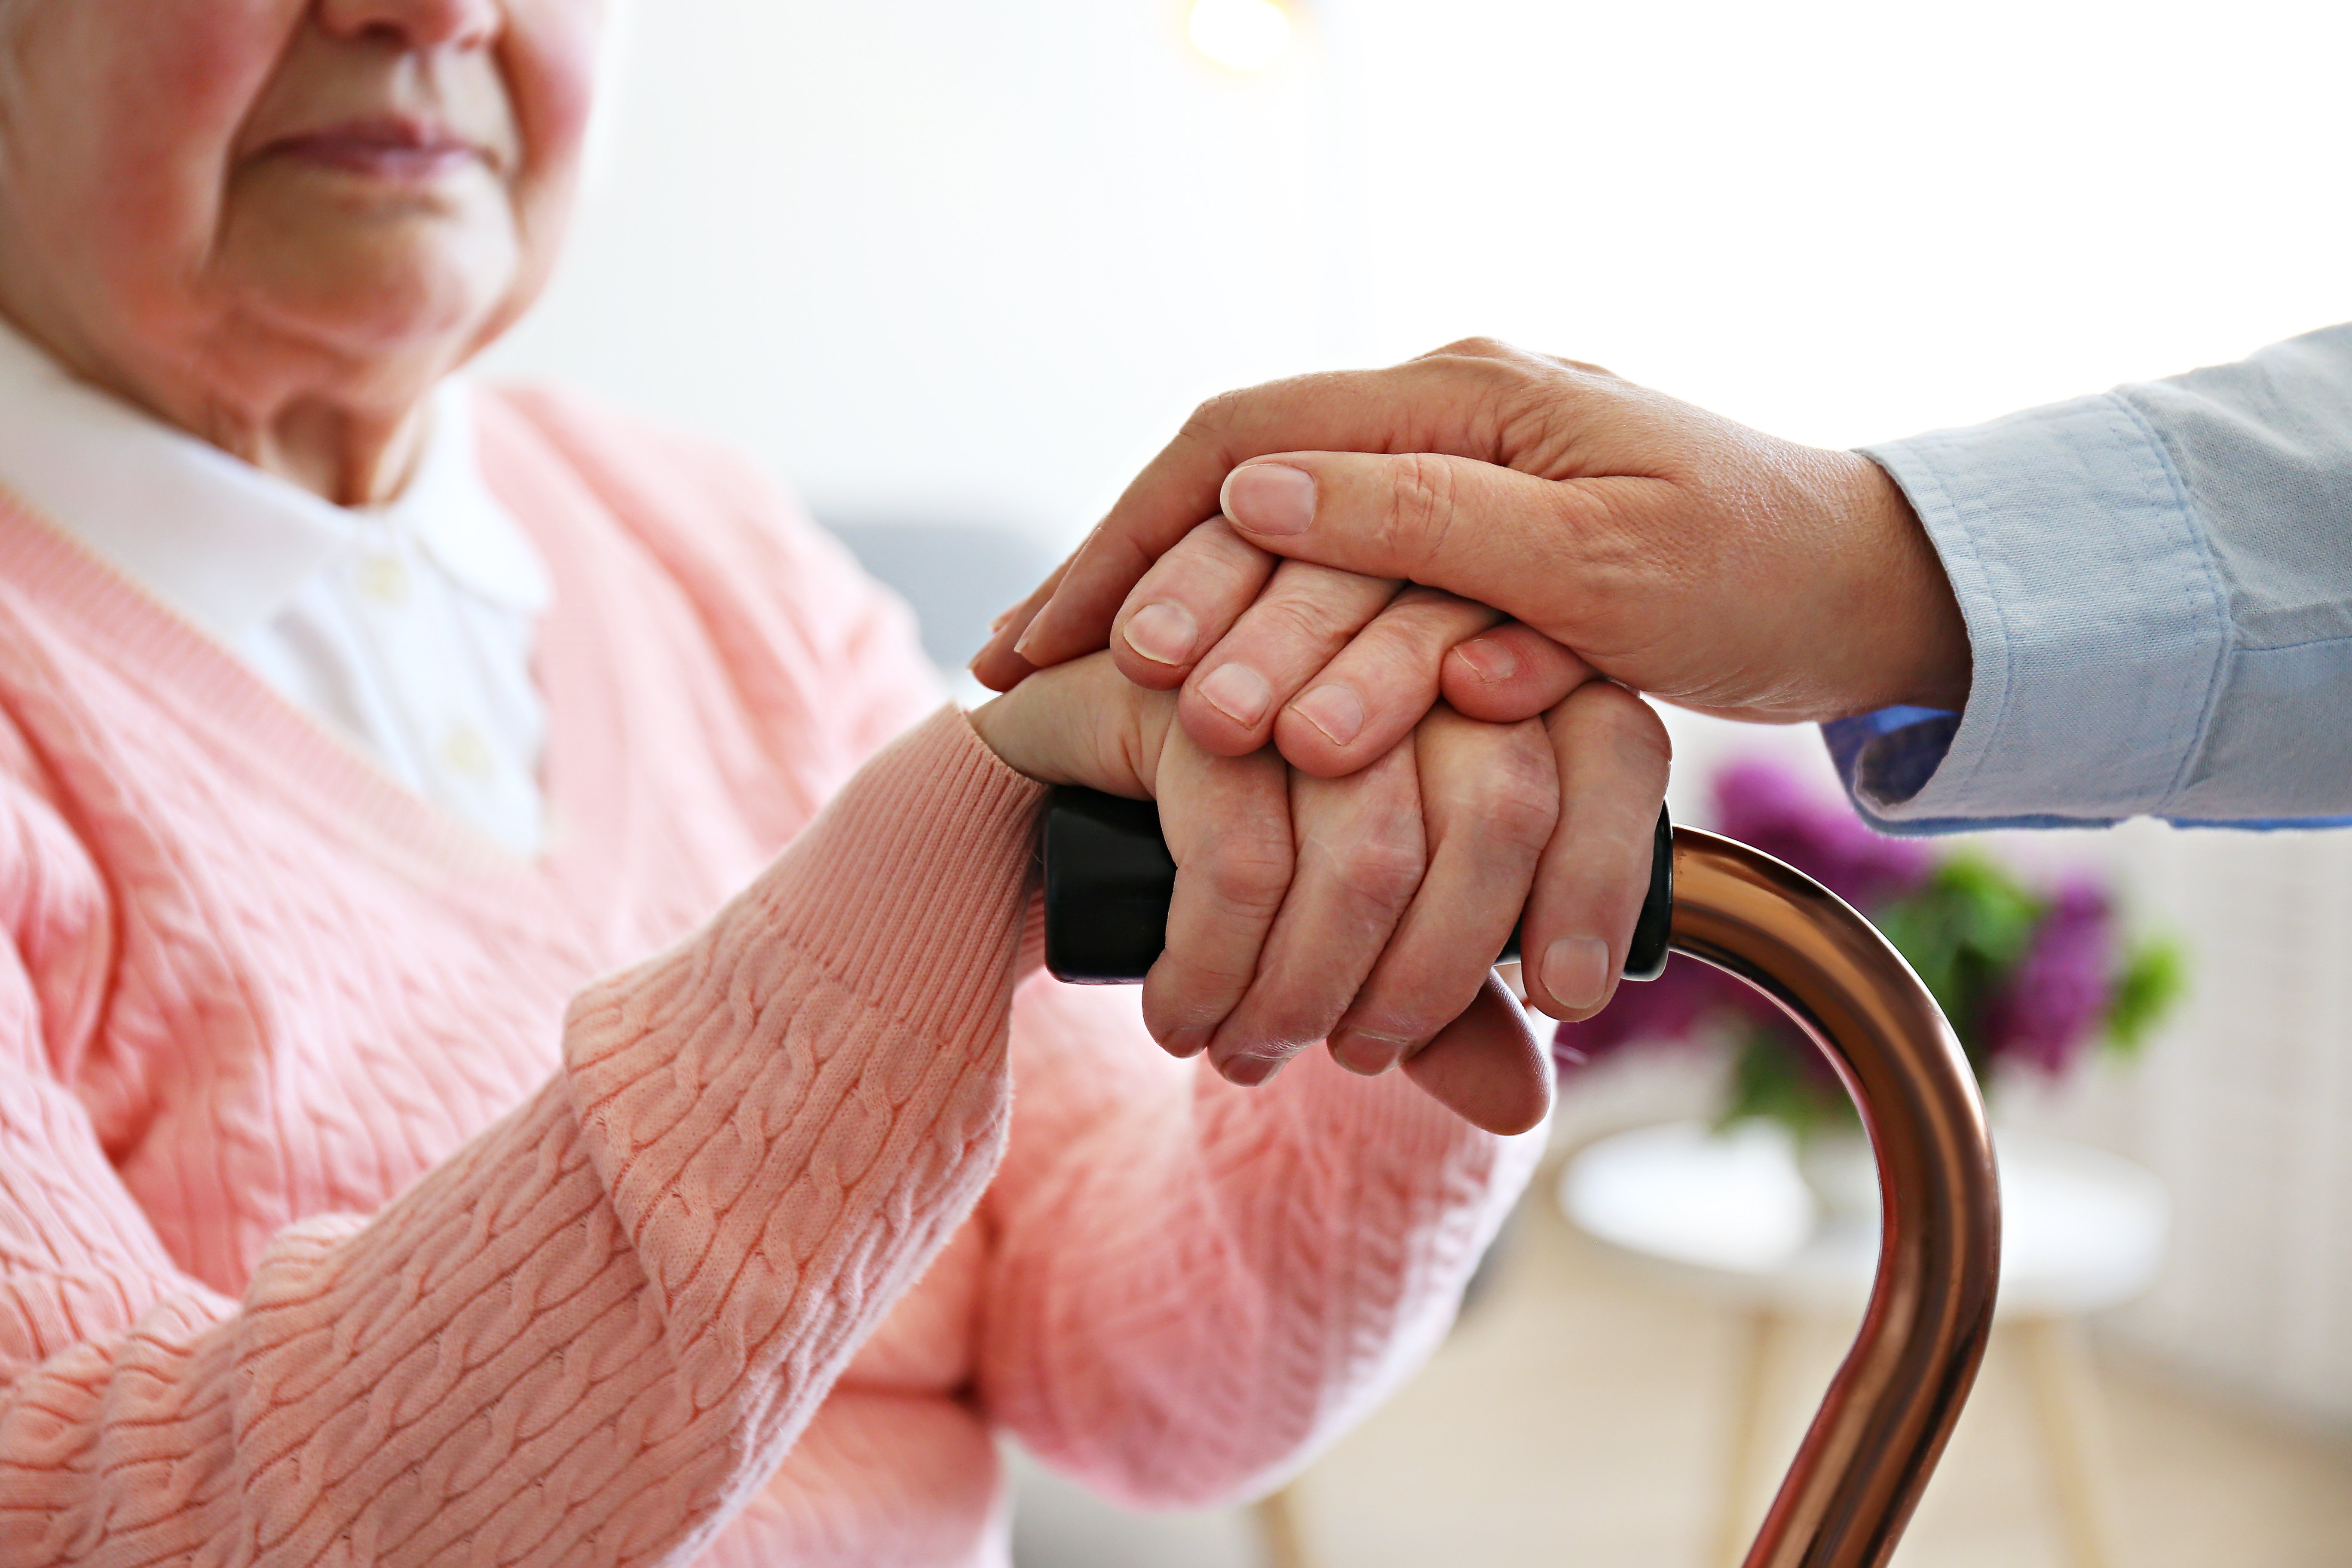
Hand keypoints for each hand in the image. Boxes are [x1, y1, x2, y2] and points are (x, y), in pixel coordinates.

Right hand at [968, 653, 1568, 1133]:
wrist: (1041, 814)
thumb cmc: (1227, 872)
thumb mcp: (1359, 941)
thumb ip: (1449, 1003)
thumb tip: (1526, 1104)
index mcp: (1491, 658)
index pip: (1609, 746)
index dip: (1602, 881)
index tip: (1559, 999)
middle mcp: (1407, 622)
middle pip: (1499, 805)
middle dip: (1431, 977)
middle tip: (1360, 1056)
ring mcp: (1290, 638)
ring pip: (1373, 842)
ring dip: (1311, 991)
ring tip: (1253, 1053)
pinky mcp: (1181, 674)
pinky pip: (1241, 849)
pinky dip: (1218, 969)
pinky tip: (1183, 1016)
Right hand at [972, 338, 1969, 746]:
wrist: (1862, 587)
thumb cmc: (1751, 570)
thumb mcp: (1590, 561)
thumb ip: (1419, 523)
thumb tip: (1249, 501)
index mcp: (1460, 401)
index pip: (1246, 449)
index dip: (1135, 540)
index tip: (1057, 634)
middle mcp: (1438, 423)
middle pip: (1236, 495)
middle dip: (1126, 586)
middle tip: (1029, 671)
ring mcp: (1452, 481)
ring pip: (1274, 546)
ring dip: (1174, 617)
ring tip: (1072, 689)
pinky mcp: (1470, 544)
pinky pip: (1334, 584)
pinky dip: (1256, 635)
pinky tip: (1190, 690)